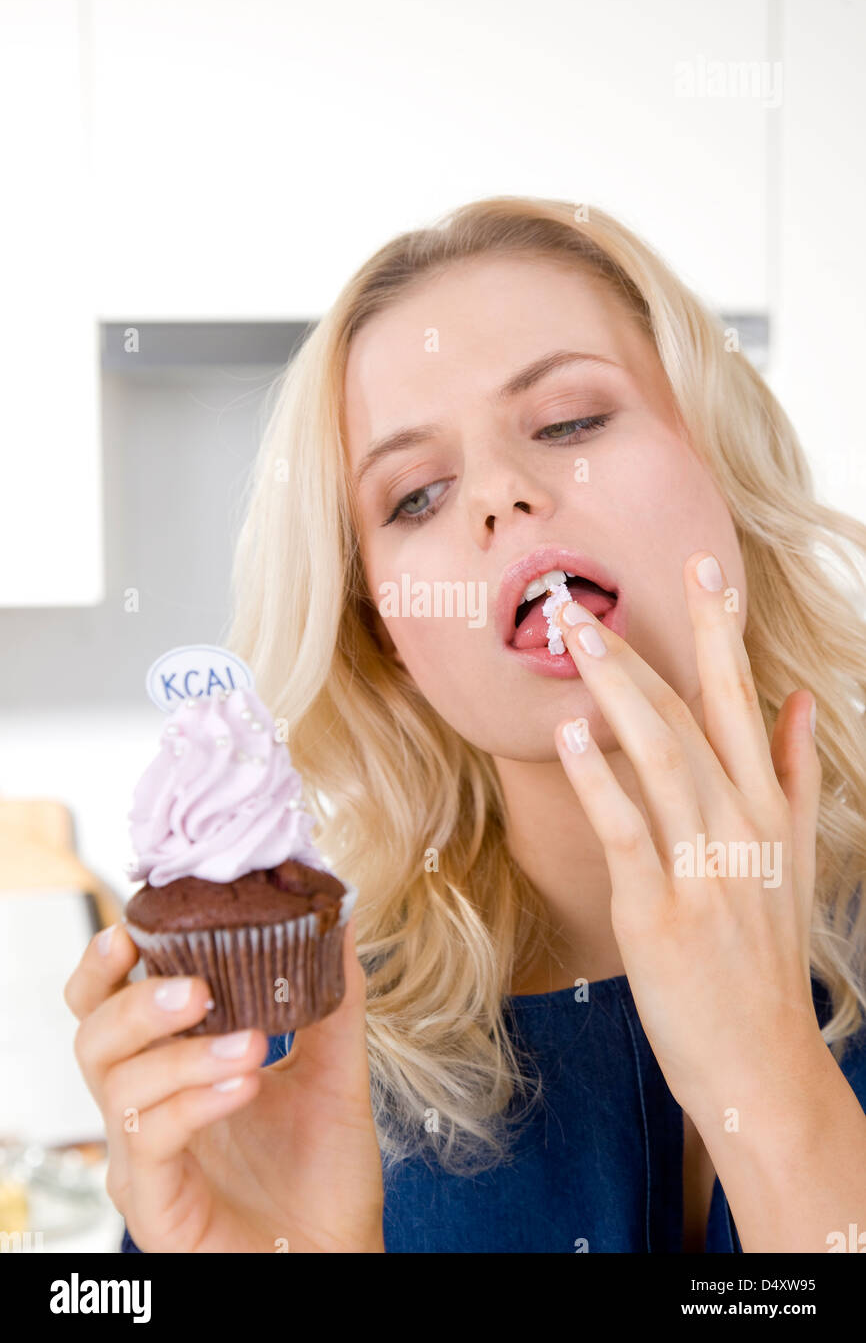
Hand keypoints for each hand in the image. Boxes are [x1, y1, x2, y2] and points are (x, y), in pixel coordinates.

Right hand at [65, 914, 384, 1252]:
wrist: (340, 1256)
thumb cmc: (325, 1171)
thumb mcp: (336, 1069)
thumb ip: (333, 997)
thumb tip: (342, 916)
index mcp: (172, 1064)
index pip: (109, 1002)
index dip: (107, 962)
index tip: (135, 926)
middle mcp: (145, 1107)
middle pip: (93, 1035)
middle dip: (137, 999)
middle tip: (198, 987)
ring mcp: (143, 1159)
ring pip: (120, 1086)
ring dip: (184, 1054)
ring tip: (251, 1043)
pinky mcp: (154, 1205)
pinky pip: (150, 1142)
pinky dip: (195, 1102)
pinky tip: (245, 1085)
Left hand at [552, 550, 823, 1118]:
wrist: (762, 1058)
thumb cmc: (766, 957)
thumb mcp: (795, 858)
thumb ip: (797, 775)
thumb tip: (799, 700)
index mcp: (770, 808)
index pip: (743, 698)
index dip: (722, 628)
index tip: (704, 564)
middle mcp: (742, 825)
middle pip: (690, 712)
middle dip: (638, 646)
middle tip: (579, 598)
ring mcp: (703, 866)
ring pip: (660, 753)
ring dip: (614, 687)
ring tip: (571, 637)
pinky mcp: (659, 910)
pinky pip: (627, 828)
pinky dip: (598, 777)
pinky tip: (569, 733)